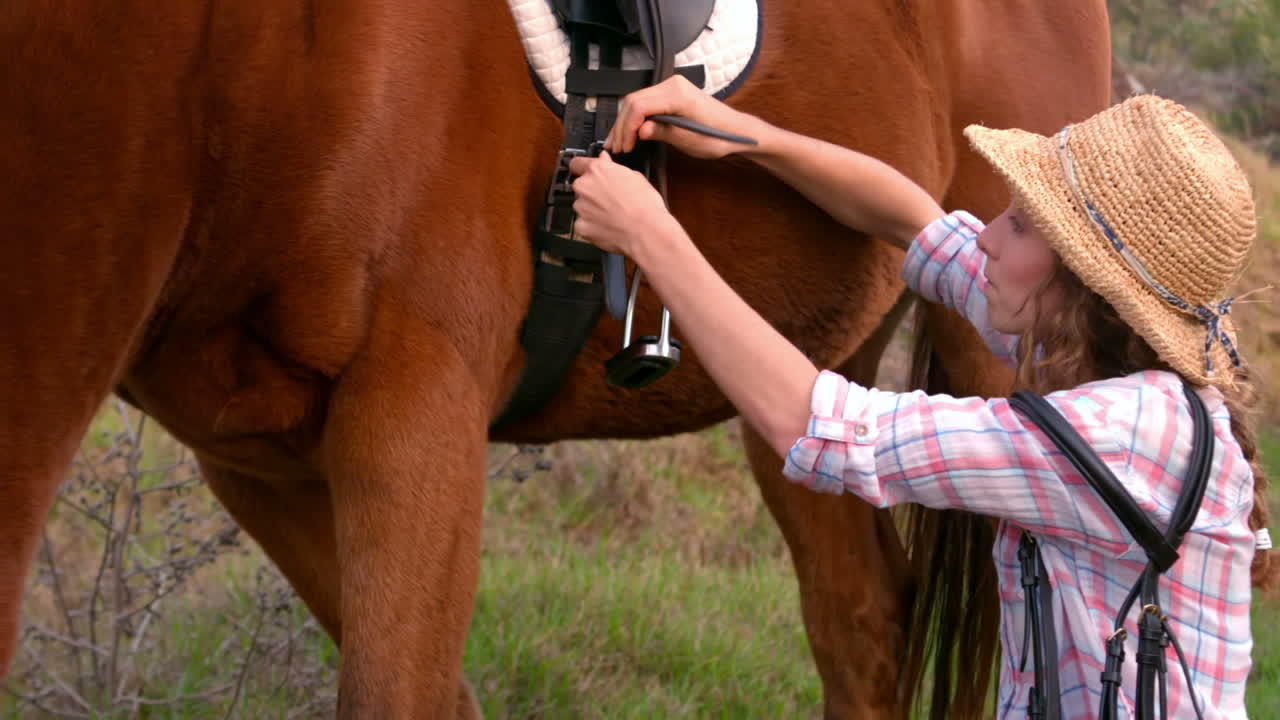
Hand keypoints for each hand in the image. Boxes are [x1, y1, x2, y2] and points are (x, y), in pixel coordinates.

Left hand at [568, 151, 675, 256]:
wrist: (646, 231)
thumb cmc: (645, 204)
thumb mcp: (635, 176)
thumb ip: (613, 166)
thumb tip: (604, 159)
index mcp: (597, 170)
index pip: (576, 163)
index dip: (582, 169)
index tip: (586, 173)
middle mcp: (584, 186)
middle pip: (580, 187)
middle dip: (591, 192)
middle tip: (609, 199)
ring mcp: (581, 207)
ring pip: (581, 206)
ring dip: (591, 209)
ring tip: (612, 215)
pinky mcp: (580, 226)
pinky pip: (582, 224)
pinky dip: (591, 226)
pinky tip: (608, 227)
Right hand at [604, 75, 754, 159]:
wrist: (735, 131)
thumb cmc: (717, 136)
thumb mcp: (688, 138)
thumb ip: (662, 131)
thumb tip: (640, 131)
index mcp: (677, 93)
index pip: (640, 106)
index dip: (628, 128)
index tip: (625, 146)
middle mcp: (672, 85)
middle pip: (634, 102)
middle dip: (622, 126)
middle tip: (616, 147)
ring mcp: (671, 88)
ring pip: (637, 102)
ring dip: (626, 123)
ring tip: (617, 143)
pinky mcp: (671, 95)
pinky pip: (646, 104)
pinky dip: (636, 119)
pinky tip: (629, 133)